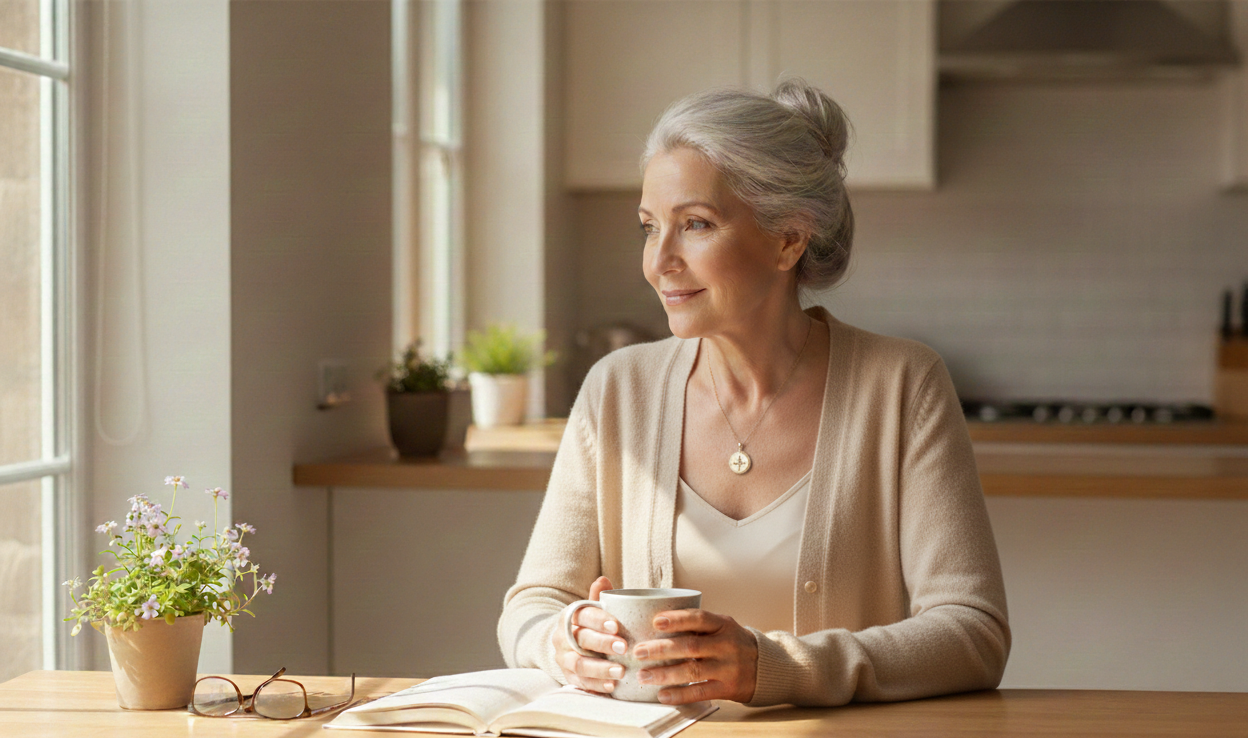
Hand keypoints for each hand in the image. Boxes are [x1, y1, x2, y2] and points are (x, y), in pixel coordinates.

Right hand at [552, 576, 628, 693]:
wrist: (567, 644)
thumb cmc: (588, 624)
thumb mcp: (592, 609)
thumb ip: (598, 597)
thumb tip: (603, 580)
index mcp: (570, 616)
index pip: (582, 615)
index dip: (599, 620)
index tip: (616, 626)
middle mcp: (562, 637)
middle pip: (581, 640)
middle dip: (603, 644)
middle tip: (624, 648)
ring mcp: (563, 658)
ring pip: (579, 664)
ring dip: (600, 669)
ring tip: (620, 672)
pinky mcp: (568, 676)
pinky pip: (580, 682)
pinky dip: (596, 685)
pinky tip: (612, 687)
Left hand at [632, 609, 757, 704]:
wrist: (765, 666)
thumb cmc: (733, 642)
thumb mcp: (722, 626)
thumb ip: (697, 625)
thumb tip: (655, 623)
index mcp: (723, 624)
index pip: (699, 618)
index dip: (677, 619)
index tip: (655, 621)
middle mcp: (727, 645)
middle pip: (690, 646)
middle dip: (661, 649)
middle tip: (638, 652)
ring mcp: (728, 668)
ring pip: (692, 671)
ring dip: (664, 674)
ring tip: (643, 675)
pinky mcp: (727, 688)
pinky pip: (700, 692)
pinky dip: (679, 694)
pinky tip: (662, 694)